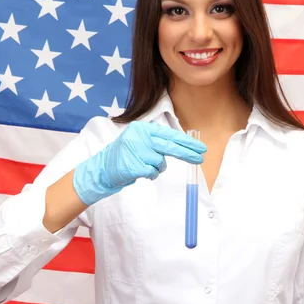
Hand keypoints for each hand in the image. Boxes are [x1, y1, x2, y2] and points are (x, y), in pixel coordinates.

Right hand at [73, 121, 206, 204]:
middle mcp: (139, 137)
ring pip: (160, 163)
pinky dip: (150, 174)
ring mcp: (136, 151)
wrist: (103, 167)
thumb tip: (183, 144)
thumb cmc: (126, 154)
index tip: (200, 148)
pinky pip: (152, 172)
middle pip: (169, 146)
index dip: (186, 142)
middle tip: (200, 158)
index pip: (169, 135)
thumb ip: (157, 140)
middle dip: (187, 153)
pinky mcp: (133, 165)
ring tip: (144, 166)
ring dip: (156, 168)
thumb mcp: (140, 139)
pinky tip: (140, 171)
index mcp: (143, 128)